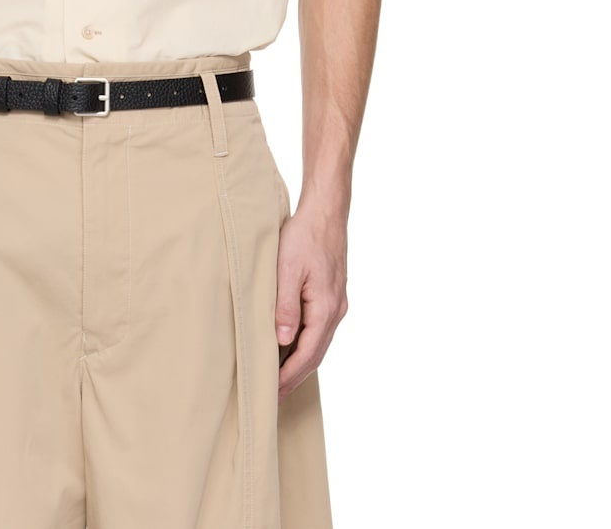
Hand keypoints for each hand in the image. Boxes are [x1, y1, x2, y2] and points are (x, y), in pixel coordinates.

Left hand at [274, 200, 348, 401]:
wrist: (326, 213)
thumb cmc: (304, 236)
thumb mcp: (287, 269)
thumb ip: (285, 305)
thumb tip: (282, 340)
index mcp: (325, 308)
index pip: (307, 354)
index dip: (289, 375)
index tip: (273, 392)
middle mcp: (336, 311)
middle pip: (316, 354)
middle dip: (295, 376)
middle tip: (275, 396)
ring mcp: (337, 304)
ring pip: (320, 343)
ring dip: (302, 362)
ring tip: (281, 378)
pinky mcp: (333, 296)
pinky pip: (321, 329)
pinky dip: (307, 344)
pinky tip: (293, 347)